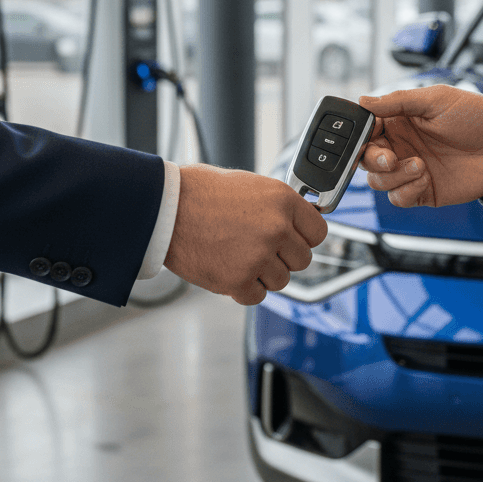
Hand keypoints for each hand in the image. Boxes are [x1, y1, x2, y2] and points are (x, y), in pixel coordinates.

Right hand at [164, 164, 327, 304]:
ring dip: (263, 274)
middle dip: (282, 258)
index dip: (304, 238)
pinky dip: (244, 289)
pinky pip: (257, 296)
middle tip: (259, 250)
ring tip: (238, 257)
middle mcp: (276, 228)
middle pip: (302, 260)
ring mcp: (258, 256)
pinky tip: (228, 270)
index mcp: (282, 200)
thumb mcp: (249, 185)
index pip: (318, 232)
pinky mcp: (238, 280)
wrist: (164, 208)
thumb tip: (296, 223)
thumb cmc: (199, 192)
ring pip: (281, 280)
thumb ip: (277, 206)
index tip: (294, 240)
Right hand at [358, 86, 482, 206]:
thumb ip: (398, 101)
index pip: (366, 131)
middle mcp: (401, 146)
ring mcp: (410, 170)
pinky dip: (406, 191)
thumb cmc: (475, 116)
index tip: (372, 134)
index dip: (362, 135)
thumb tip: (363, 101)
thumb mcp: (436, 99)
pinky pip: (399, 198)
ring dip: (394, 176)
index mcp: (399, 122)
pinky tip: (425, 179)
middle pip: (366, 159)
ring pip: (378, 181)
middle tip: (391, 158)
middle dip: (374, 160)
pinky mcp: (423, 191)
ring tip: (421, 165)